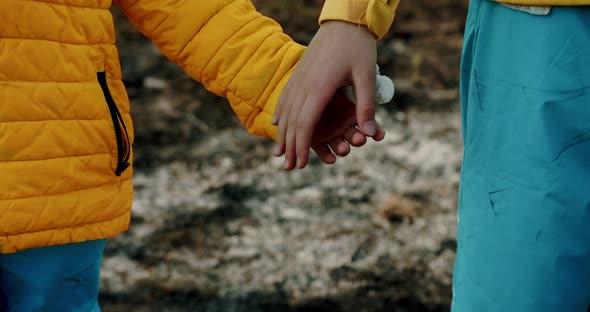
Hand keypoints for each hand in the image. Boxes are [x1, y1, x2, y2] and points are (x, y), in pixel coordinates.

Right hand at [272, 21, 381, 169]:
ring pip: (286, 110)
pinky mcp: (300, 73)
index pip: (305, 123)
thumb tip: (371, 132)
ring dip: (282, 132)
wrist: (344, 21)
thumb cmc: (359, 48)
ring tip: (281, 151)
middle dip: (289, 145)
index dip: (301, 146)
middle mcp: (305, 84)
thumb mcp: (367, 76)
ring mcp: (299, 78)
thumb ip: (367, 105)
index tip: (300, 163)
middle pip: (292, 121)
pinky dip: (280, 112)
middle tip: (289, 166)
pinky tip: (277, 122)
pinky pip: (285, 96)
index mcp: (320, 88)